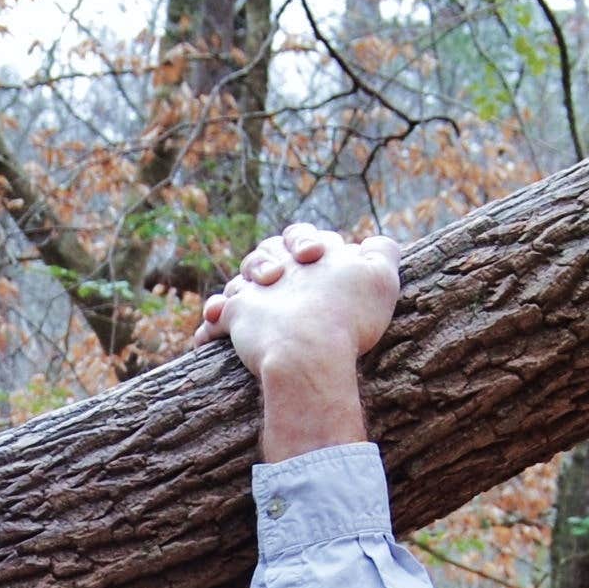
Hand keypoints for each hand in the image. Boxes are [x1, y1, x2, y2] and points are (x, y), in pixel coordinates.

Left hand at [193, 222, 400, 459]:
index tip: (315, 257)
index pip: (302, 237)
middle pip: (264, 253)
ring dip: (241, 291)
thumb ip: (383, 251)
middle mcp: (277, 267)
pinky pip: (215, 322)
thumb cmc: (349, 315)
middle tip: (277, 277)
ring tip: (245, 304)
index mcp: (310, 253)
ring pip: (239, 284)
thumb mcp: (382, 277)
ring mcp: (252, 293)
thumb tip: (376, 241)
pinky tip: (205, 336)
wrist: (310, 350)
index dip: (308, 243)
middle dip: (268, 260)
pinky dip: (211, 326)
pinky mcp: (233, 319)